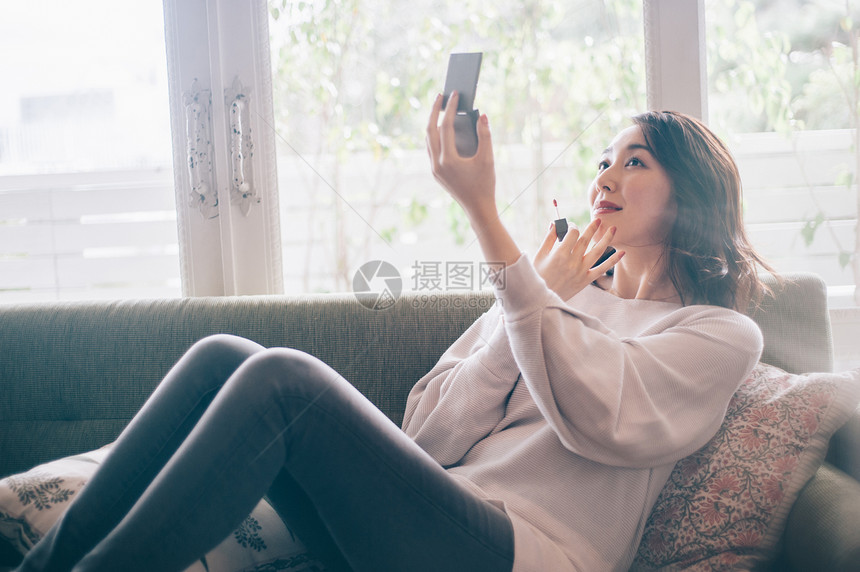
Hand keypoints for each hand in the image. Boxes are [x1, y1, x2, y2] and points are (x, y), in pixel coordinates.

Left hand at [426, 92, 495, 224]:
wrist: (478, 208)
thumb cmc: (485, 184)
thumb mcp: (488, 159)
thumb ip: (485, 136)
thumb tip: (482, 115)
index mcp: (448, 160)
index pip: (446, 127)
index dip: (451, 109)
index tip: (454, 95)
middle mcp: (437, 164)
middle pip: (430, 131)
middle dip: (434, 111)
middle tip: (440, 96)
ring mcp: (434, 169)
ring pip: (428, 140)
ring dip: (433, 123)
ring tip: (440, 109)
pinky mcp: (436, 172)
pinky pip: (431, 149)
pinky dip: (435, 136)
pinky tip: (442, 128)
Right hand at [533, 219, 624, 299]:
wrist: (541, 299)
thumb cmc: (537, 276)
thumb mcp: (539, 255)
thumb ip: (549, 238)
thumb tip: (555, 224)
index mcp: (560, 254)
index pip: (573, 234)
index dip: (573, 227)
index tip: (571, 226)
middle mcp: (573, 262)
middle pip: (586, 240)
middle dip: (593, 228)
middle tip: (599, 219)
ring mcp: (581, 271)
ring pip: (598, 251)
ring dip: (606, 238)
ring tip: (613, 229)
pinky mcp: (585, 280)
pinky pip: (602, 269)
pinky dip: (613, 260)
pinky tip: (622, 252)